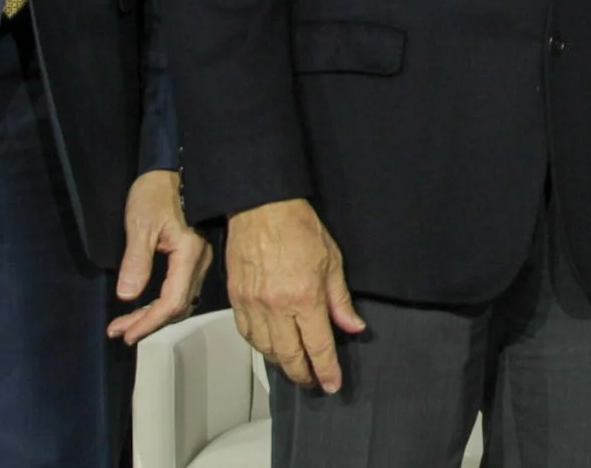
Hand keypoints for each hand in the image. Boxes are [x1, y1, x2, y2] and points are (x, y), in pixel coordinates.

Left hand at [110, 169, 214, 345]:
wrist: (172, 169)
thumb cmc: (156, 192)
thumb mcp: (140, 224)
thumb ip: (136, 261)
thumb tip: (127, 297)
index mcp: (189, 254)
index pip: (172, 302)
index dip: (149, 322)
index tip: (125, 334)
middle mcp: (199, 261)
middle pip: (178, 306)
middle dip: (148, 323)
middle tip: (119, 332)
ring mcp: (198, 259)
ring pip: (180, 300)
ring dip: (154, 315)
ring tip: (126, 324)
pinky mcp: (193, 256)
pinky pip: (180, 289)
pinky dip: (161, 303)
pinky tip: (144, 304)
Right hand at [226, 198, 368, 391]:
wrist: (262, 207)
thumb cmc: (299, 227)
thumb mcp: (332, 261)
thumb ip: (341, 300)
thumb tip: (354, 327)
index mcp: (305, 298)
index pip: (318, 346)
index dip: (326, 370)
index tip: (332, 384)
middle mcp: (277, 307)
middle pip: (289, 356)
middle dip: (303, 374)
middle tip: (312, 381)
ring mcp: (253, 305)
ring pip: (266, 350)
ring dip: (281, 363)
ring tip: (294, 365)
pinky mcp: (236, 299)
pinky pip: (247, 335)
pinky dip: (260, 346)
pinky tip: (270, 346)